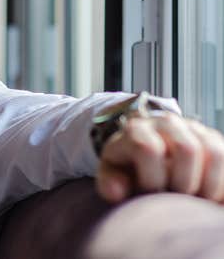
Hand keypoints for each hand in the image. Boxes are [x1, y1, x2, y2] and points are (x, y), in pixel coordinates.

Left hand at [96, 113, 223, 202]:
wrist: (144, 154)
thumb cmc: (127, 169)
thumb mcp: (111, 176)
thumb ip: (109, 184)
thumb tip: (118, 192)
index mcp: (136, 129)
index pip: (149, 148)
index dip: (152, 179)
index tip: (148, 194)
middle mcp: (165, 121)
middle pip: (187, 148)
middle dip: (183, 183)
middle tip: (175, 200)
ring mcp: (192, 127)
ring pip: (214, 151)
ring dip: (208, 183)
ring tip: (194, 199)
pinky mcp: (213, 137)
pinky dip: (221, 181)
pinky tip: (207, 193)